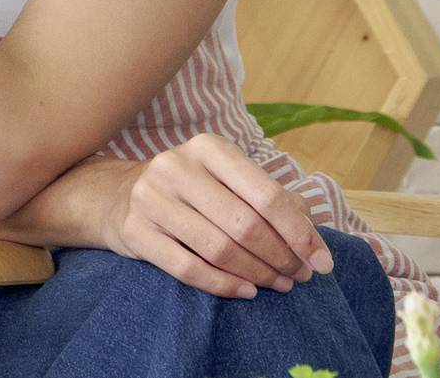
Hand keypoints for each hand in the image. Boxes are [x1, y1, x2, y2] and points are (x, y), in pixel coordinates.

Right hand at [83, 135, 333, 299]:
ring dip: (258, 274)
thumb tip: (311, 234)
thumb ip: (270, 199)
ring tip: (278, 284)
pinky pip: (188, 268)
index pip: (266, 194)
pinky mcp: (135, 230)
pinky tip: (245, 290)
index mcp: (207, 148)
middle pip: (245, 224)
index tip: (322, 263)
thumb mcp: (227, 180)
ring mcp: (150, 198)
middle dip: (281, 257)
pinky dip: (224, 285)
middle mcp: (175, 167)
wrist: (117, 196)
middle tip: (298, 276)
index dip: (300, 233)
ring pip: (219, 249)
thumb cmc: (190, 190)